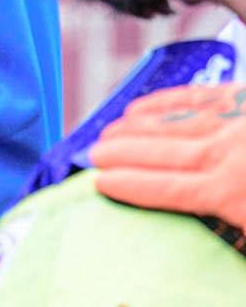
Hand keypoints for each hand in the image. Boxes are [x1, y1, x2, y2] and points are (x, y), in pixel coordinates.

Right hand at [92, 82, 245, 228]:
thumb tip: (191, 227)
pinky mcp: (241, 97)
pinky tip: (139, 108)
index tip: (100, 183)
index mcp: (230, 192)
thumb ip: (229, 228)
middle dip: (120, 153)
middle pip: (160, 152)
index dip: (129, 186)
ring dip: (134, 127)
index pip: (167, 189)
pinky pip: (191, 97)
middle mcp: (223, 153)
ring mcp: (232, 121)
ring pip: (169, 122)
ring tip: (109, 132)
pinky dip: (160, 102)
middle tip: (94, 156)